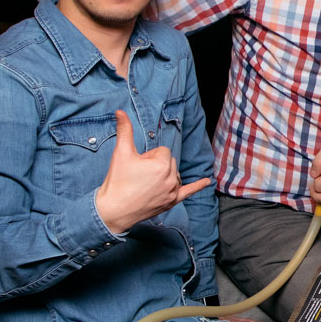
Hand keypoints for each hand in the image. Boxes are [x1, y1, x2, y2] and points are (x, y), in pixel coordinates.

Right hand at [95, 111, 211, 233]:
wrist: (113, 210)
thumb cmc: (117, 181)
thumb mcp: (121, 153)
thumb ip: (124, 130)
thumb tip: (120, 111)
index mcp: (162, 164)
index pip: (162, 151)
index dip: (148, 156)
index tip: (137, 166)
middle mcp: (171, 178)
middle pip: (169, 161)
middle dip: (155, 165)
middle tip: (138, 176)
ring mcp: (173, 191)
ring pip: (174, 174)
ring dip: (164, 175)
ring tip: (146, 184)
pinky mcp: (172, 201)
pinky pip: (189, 192)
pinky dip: (198, 186)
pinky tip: (206, 181)